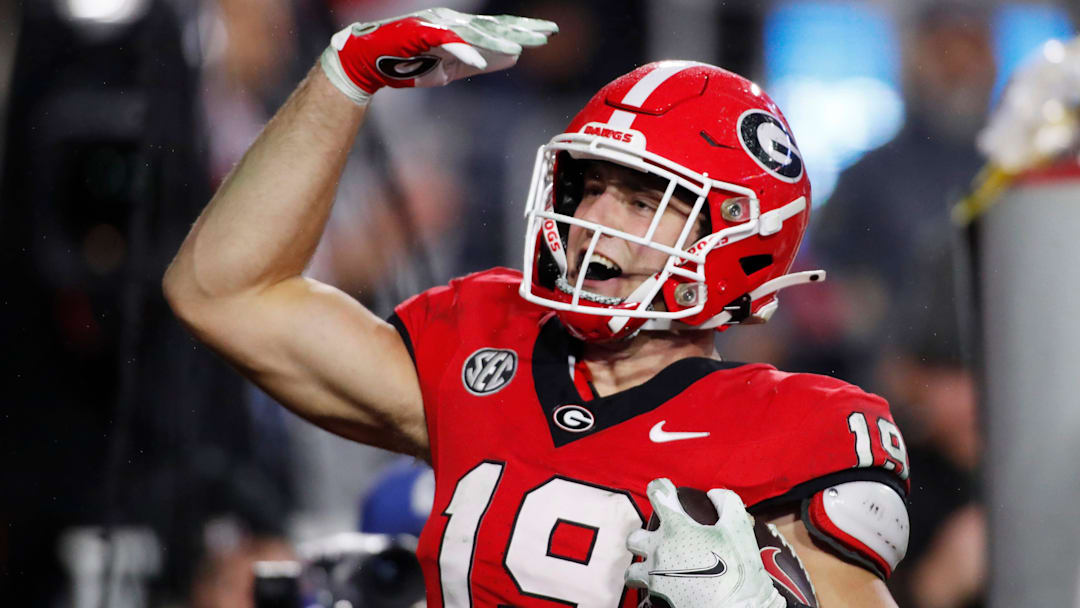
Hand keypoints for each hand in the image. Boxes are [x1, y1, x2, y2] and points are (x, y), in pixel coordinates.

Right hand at [320, 7, 557, 104]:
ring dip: (498, 41)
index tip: (547, 34)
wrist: (367, 62)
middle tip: (548, 33)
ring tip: (521, 47)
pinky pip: (447, 43)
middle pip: (492, 27)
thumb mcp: (450, 67)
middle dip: (520, 30)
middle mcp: (451, 23)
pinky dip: (463, 51)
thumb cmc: (406, 64)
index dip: (522, 30)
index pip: (497, 29)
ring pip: (474, 33)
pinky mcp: (420, 34)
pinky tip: (481, 60)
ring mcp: (436, 26)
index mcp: (459, 30)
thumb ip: (478, 61)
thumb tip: (512, 57)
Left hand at [626, 478, 784, 607]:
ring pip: (632, 571)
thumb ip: (726, 502)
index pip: (657, 493)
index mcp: (676, 528)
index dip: (661, 487)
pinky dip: (654, 588)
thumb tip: (714, 495)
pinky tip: (668, 587)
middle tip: (661, 539)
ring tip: (657, 568)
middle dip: (643, 536)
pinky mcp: (659, 597)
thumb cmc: (737, 569)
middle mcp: (659, 550)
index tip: (666, 489)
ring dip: (642, 567)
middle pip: (634, 538)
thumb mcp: (739, 528)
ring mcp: (656, 576)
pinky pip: (646, 592)